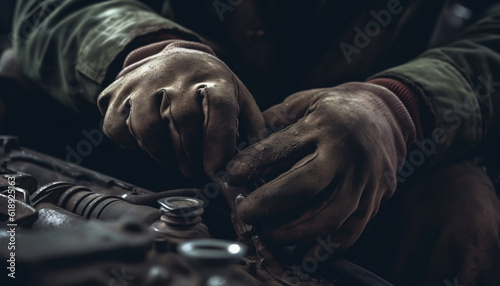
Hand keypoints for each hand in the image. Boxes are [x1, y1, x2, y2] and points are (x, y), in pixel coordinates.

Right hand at [97, 40, 264, 177]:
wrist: (174, 56)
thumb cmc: (210, 87)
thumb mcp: (237, 97)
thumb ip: (249, 128)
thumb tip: (253, 164)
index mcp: (213, 76)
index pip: (219, 105)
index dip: (218, 141)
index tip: (214, 170)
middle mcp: (177, 74)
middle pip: (183, 120)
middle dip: (190, 157)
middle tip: (195, 171)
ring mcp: (143, 80)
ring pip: (146, 127)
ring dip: (161, 154)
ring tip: (173, 160)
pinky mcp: (116, 91)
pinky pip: (115, 127)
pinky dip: (128, 143)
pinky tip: (144, 140)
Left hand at [227, 82, 415, 251]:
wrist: (387, 114)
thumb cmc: (335, 109)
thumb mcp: (305, 101)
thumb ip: (275, 120)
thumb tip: (242, 145)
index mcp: (325, 123)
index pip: (285, 145)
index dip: (255, 162)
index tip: (231, 175)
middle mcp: (346, 152)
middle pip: (306, 185)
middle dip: (270, 203)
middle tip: (245, 213)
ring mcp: (363, 178)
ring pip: (329, 215)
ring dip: (294, 232)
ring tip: (268, 236)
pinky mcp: (374, 198)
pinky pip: (350, 230)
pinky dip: (323, 247)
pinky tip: (300, 252)